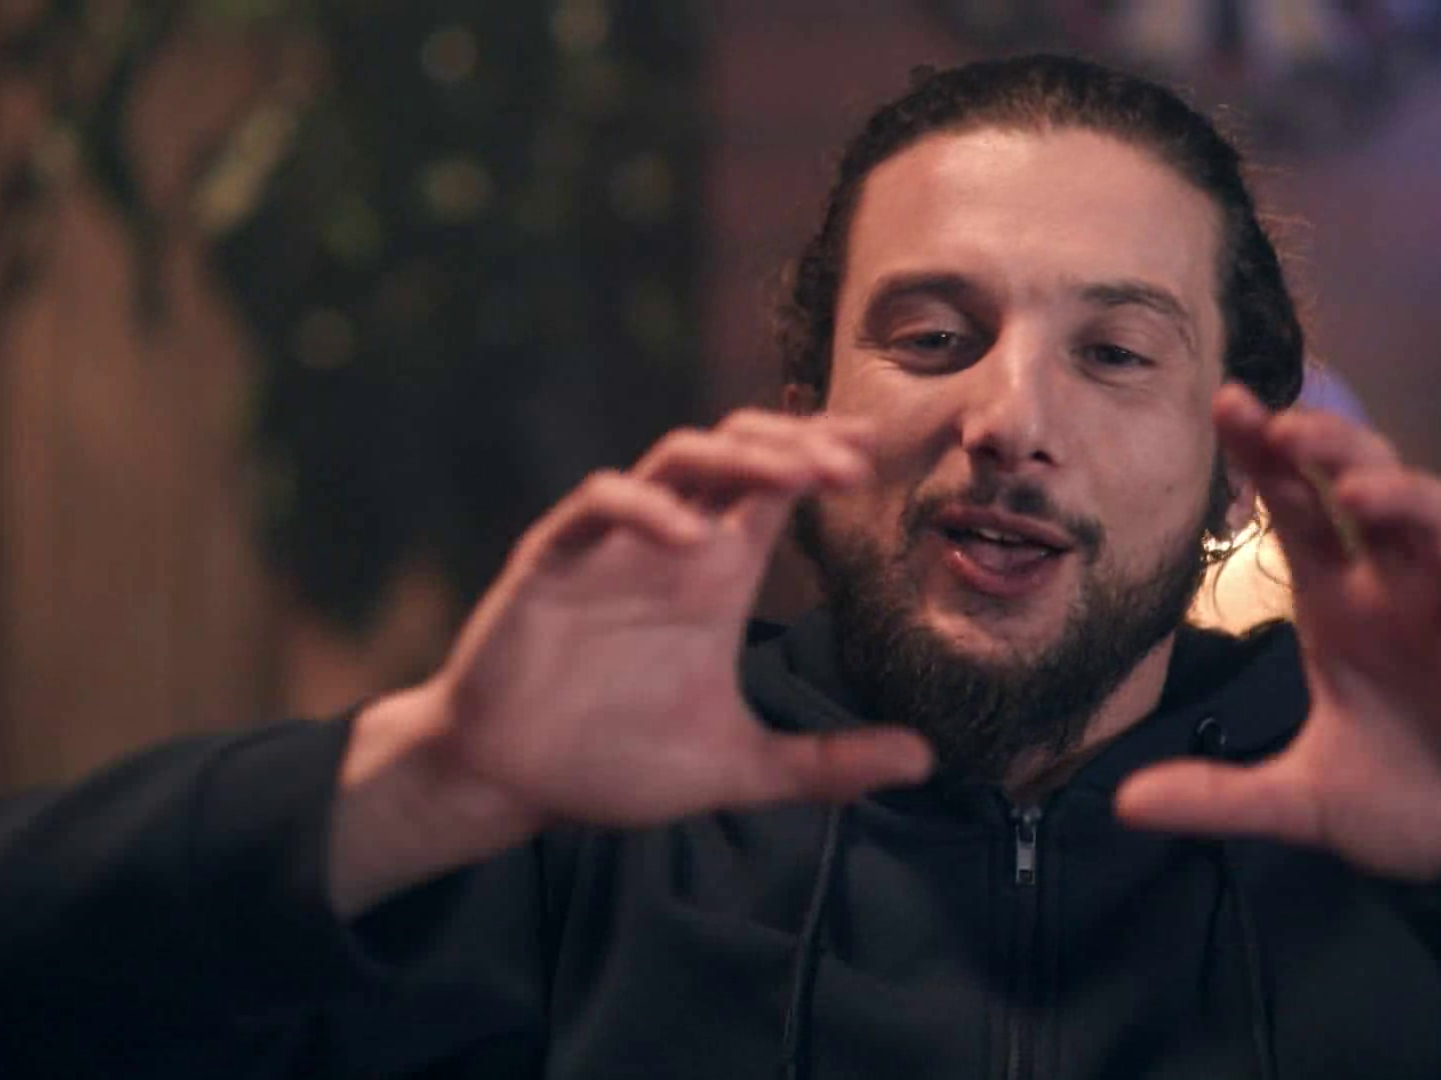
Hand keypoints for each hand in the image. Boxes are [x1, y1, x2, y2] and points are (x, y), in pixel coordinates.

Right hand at [331, 411, 933, 913]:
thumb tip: (926, 758)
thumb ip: (825, 763)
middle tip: (854, 463)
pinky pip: (598, 504)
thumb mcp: (738, 765)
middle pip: (739, 451)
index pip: (782, 486)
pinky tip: (693, 541)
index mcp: (717, 574)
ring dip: (737, 456)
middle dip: (796, 442)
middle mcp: (671, 545)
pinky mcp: (553, 561)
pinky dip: (645, 509)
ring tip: (794, 475)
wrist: (514, 784)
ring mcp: (612, 547)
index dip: (828, 453)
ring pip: (676, 458)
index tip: (886, 449)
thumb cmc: (616, 761)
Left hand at [1115, 384, 1440, 882]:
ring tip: (1361, 494)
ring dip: (1405, 496)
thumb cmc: (1399, 796)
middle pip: (1369, 484)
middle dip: (1334, 448)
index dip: (1266, 456)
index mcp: (1338, 605)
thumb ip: (1217, 797)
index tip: (1226, 402)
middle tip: (1289, 428)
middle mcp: (1394, 590)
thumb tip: (1124, 806)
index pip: (1297, 510)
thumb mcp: (1297, 802)